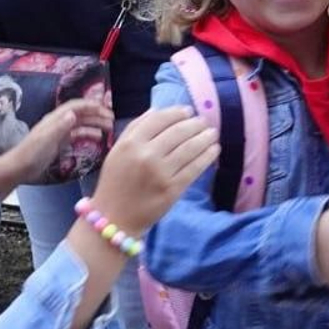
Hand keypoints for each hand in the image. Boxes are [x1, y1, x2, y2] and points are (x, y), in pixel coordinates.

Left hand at [11, 98, 111, 185]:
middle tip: (112, 120)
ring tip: (109, 128)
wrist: (20, 167)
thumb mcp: (47, 139)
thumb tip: (73, 113)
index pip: (76, 106)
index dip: (92, 105)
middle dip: (97, 114)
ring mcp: (59, 131)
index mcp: (55, 118)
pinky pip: (77, 134)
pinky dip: (88, 133)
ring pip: (81, 123)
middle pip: (81, 113)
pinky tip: (97, 138)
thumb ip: (60, 126)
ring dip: (95, 123)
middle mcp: (58, 122)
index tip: (106, 109)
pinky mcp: (60, 141)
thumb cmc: (31, 153)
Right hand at [90, 106, 217, 233]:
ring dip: (205, 138)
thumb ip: (135, 129)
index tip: (189, 111)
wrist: (114, 218)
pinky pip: (194, 168)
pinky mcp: (172, 189)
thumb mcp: (117, 151)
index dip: (177, 113)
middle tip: (204, 122)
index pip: (159, 119)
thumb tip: (157, 110)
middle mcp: (146, 155)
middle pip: (178, 132)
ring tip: (212, 133)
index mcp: (130, 143)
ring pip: (189, 148)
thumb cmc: (115, 183)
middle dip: (195, 124)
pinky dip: (207, 157)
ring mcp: (160, 173)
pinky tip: (214, 150)